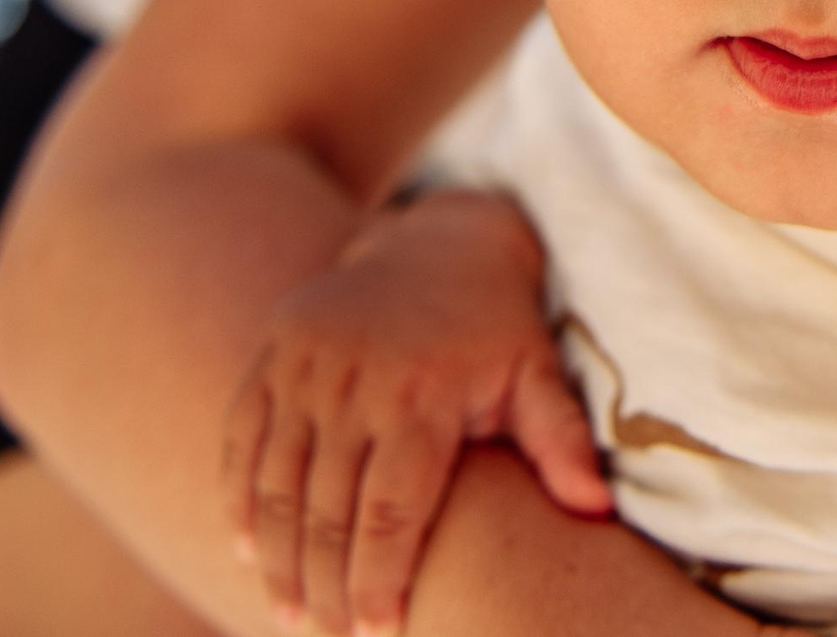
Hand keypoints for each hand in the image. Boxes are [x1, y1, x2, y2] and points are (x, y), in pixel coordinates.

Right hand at [221, 189, 613, 636]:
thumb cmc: (497, 326)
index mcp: (422, 394)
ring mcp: (304, 365)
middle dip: (325, 587)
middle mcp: (355, 381)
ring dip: (276, 558)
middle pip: (327, 510)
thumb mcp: (537, 373)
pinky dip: (239, 497)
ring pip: (277, 483)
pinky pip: (241, 437)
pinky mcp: (273, 353)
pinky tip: (246, 549)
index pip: (391, 512)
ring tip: (287, 615)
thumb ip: (561, 440)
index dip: (378, 580)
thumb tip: (597, 509)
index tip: (378, 634)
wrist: (442, 239)